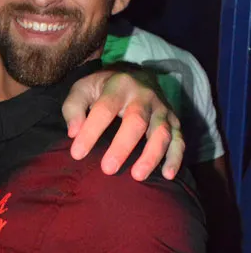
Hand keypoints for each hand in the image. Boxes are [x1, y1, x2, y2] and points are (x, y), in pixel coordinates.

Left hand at [62, 69, 184, 180]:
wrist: (136, 75)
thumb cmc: (103, 88)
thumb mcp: (83, 88)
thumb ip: (73, 108)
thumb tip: (74, 132)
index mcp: (119, 85)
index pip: (104, 109)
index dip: (91, 132)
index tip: (77, 154)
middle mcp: (144, 95)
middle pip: (136, 121)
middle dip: (122, 147)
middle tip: (108, 170)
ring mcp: (161, 108)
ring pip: (161, 132)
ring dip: (151, 155)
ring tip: (137, 176)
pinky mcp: (173, 120)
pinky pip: (179, 139)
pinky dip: (175, 157)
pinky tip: (167, 175)